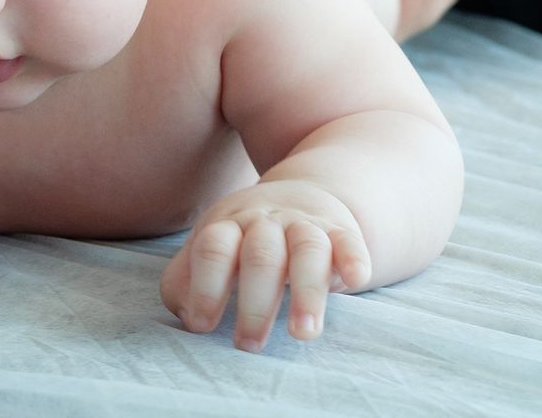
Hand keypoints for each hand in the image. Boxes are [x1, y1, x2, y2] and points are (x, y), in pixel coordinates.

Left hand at [160, 180, 370, 351]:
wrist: (300, 196)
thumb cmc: (244, 239)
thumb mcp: (210, 249)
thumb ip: (185, 280)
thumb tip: (187, 317)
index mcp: (228, 224)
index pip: (214, 248)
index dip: (206, 287)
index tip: (202, 326)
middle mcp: (267, 221)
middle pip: (261, 255)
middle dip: (255, 303)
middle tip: (249, 345)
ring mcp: (306, 224)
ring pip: (308, 250)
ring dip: (306, 292)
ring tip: (303, 334)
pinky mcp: (341, 232)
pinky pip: (349, 241)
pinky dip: (354, 258)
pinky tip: (356, 280)